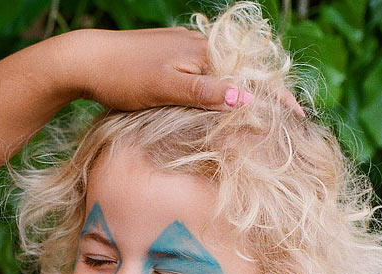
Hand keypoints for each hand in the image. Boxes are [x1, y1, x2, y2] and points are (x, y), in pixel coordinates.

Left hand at [47, 27, 304, 115]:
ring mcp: (182, 49)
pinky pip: (205, 71)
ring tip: (261, 113)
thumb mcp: (166, 88)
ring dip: (244, 89)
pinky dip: (219, 85)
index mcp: (203, 53)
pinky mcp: (168, 56)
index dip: (275, 96)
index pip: (251, 75)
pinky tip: (220, 98)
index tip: (297, 116)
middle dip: (265, 93)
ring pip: (224, 71)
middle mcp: (198, 46)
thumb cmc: (123, 76)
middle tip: (286, 119)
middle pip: (243, 71)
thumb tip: (247, 98)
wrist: (84, 60)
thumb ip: (205, 93)